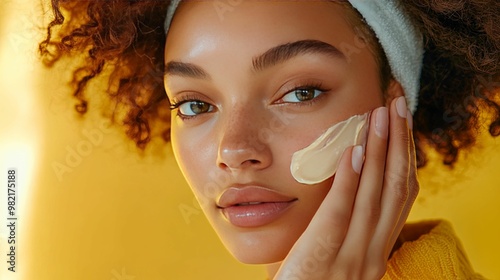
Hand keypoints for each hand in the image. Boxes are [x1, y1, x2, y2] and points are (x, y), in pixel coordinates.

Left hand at [274, 97, 418, 279]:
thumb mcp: (335, 259)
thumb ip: (344, 231)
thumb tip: (345, 191)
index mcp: (376, 251)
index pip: (400, 195)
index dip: (405, 155)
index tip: (401, 121)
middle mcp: (373, 252)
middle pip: (396, 187)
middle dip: (400, 141)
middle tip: (399, 101)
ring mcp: (352, 257)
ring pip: (376, 195)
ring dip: (381, 150)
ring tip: (382, 112)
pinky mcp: (324, 258)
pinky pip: (342, 213)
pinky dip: (353, 181)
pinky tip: (356, 151)